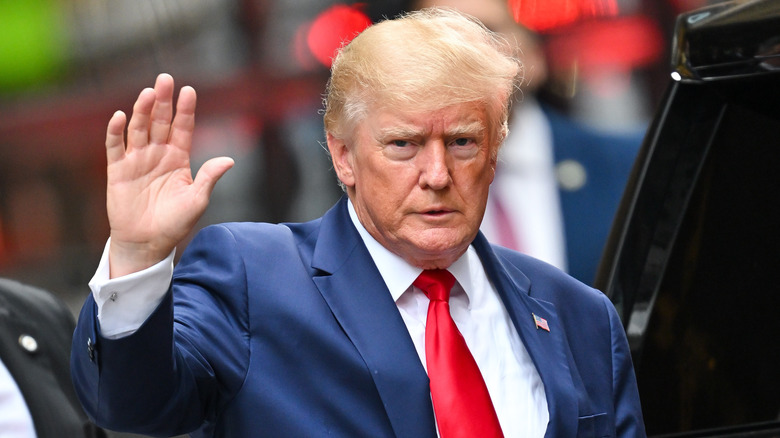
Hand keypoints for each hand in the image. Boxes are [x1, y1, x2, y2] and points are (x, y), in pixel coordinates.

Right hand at [105, 73, 233, 277]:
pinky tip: (120, 116)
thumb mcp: (197, 200)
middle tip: (165, 79)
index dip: (185, 110)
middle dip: (163, 101)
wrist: (147, 243)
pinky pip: (115, 146)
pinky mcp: (117, 170)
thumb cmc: (175, 223)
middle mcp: (157, 154)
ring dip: (142, 111)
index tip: (189, 90)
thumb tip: (229, 160)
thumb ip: (209, 177)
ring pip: (139, 128)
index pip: (183, 128)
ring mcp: (137, 160)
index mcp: (178, 158)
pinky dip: (116, 131)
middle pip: (160, 121)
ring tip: (148, 94)